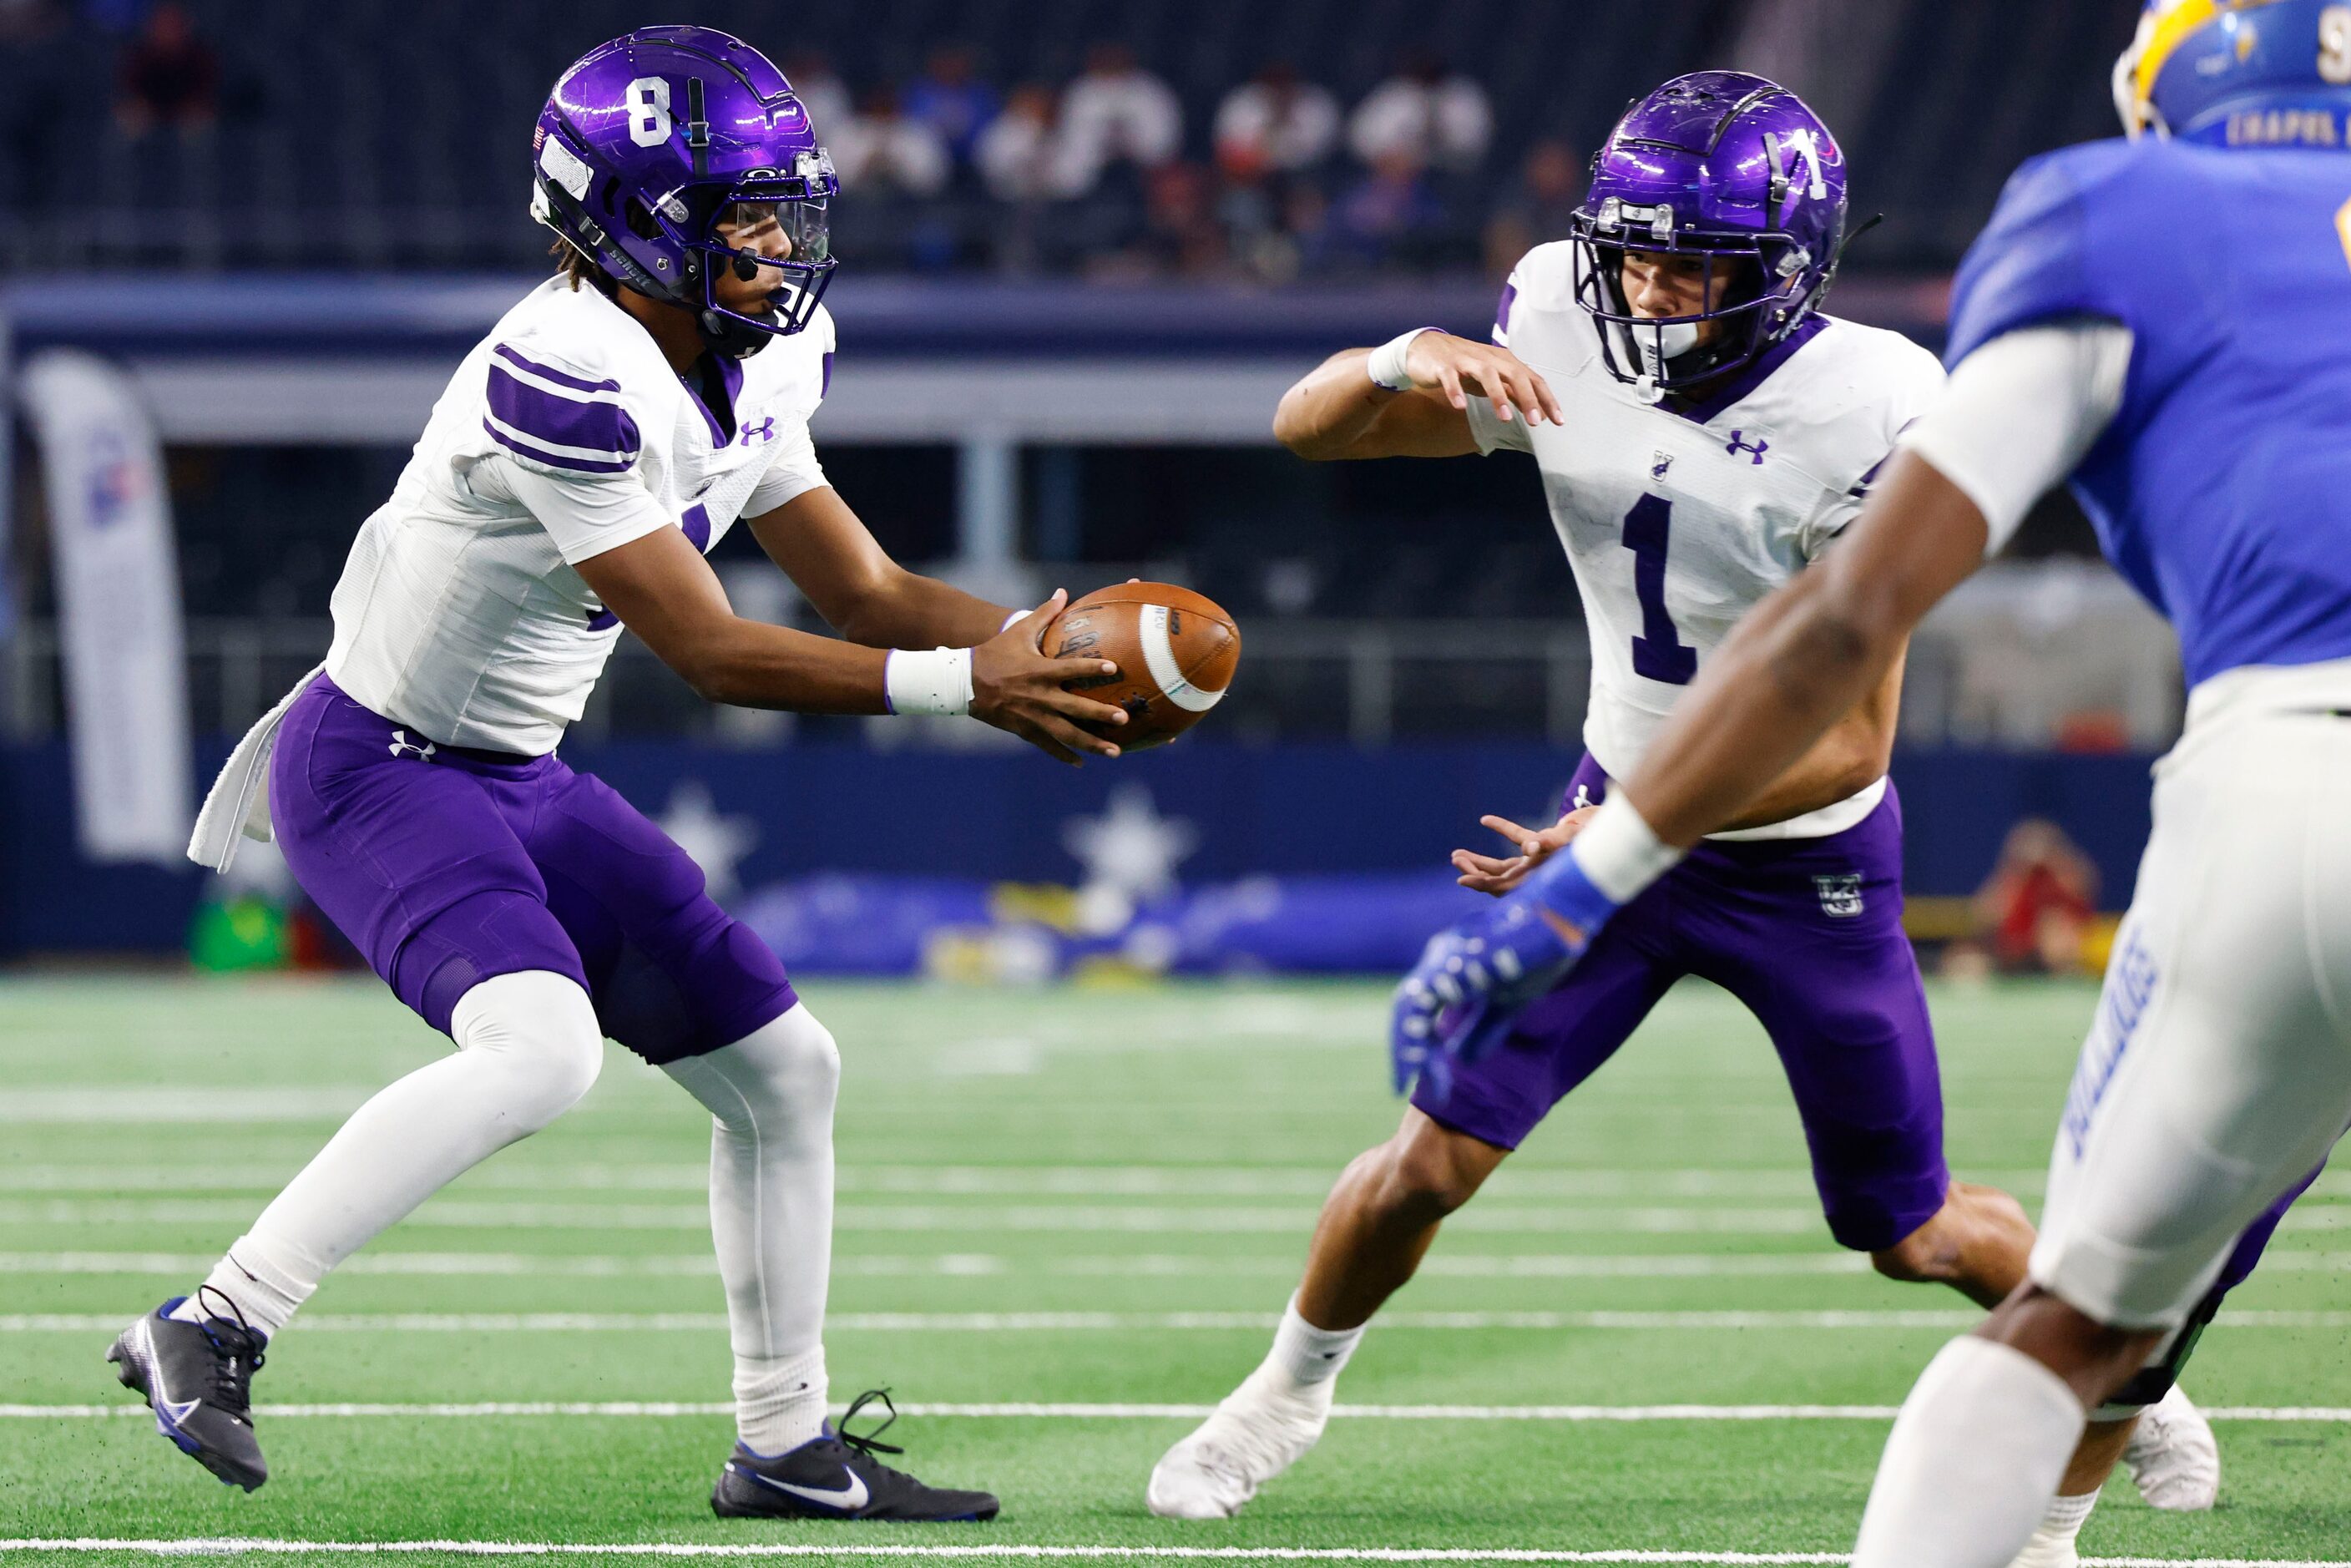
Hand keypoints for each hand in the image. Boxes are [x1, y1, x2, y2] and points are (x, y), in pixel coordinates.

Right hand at [970, 589, 1129, 765]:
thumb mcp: (1019, 632)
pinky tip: (1082, 762)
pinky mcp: (1025, 731)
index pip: (1070, 669)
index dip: (1092, 669)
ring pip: (1067, 734)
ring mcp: (1033, 717)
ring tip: (1116, 751)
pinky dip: (1065, 755)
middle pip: (1075, 708)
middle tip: (1124, 718)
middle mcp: (1039, 696)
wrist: (964, 683)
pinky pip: (1048, 746)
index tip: (1114, 669)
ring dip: (1092, 743)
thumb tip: (1063, 592)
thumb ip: (1044, 614)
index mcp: (1040, 671)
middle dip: (1100, 714)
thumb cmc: (995, 653)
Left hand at [1389, 852, 1624, 1096]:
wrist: (1564, 919)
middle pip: (1406, 1007)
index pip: (1417, 1010)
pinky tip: (1432, 1052)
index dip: (1414, 1046)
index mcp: (1449, 969)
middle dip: (1403, 1049)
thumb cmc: (1536, 955)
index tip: (1428, 1081)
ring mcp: (1451, 953)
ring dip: (1410, 1043)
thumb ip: (1483, 1030)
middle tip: (1399, 1086)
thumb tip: (1461, 1061)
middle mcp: (1442, 957)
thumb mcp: (1507, 1004)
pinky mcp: (1467, 954)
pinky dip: (1426, 1027)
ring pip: (1412, 1001)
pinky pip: (1436, 993)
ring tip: (1411, 1074)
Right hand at [1404, 334, 1563, 429]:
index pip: (1532, 379)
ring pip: (1487, 374)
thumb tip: (1537, 409)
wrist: (1426, 348)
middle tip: (1535, 421)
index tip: (1558, 421)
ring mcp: (1466, 360)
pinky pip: (1451, 378)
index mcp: (1504, 362)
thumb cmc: (1464, 366)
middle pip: (1514, 374)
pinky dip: (1456, 391)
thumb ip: (1513, 392)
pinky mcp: (1444, 366)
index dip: (1546, 399)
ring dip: (1497, 395)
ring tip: (1504, 418)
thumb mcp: (1492, 378)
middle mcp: (1489, 358)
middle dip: (1527, 397)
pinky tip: (1460, 406)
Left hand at [1452, 805, 1596, 896]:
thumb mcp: (1575, 840)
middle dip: (1476, 871)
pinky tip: (1485, 819)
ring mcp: (1541, 862)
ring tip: (1456, 854)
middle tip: (1456, 860)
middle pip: (1500, 879)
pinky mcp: (1546, 844)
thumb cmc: (1598, 840)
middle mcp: (1539, 874)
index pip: (1506, 887)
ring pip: (1504, 866)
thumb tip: (1531, 846)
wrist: (1619, 832)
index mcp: (1542, 878)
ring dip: (1481, 860)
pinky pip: (1519, 839)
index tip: (1462, 879)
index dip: (1484, 884)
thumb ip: (1553, 842)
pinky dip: (1503, 829)